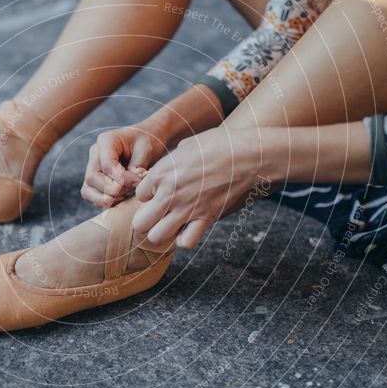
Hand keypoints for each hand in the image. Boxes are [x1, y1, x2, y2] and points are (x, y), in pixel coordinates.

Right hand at [81, 124, 168, 208]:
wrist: (143, 142)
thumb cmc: (144, 142)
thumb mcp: (145, 149)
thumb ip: (138, 166)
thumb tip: (133, 182)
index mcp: (106, 140)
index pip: (107, 164)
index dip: (121, 178)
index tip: (136, 183)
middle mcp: (95, 154)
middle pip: (92, 177)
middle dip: (110, 189)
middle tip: (128, 191)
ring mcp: (92, 167)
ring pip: (87, 189)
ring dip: (104, 198)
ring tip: (123, 196)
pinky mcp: (94, 180)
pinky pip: (90, 195)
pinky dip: (103, 201)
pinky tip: (120, 198)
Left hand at [133, 126, 275, 248]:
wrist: (248, 155)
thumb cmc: (219, 145)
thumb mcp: (187, 145)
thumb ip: (172, 159)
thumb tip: (169, 164)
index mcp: (161, 173)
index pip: (138, 195)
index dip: (148, 195)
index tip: (159, 191)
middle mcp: (170, 194)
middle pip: (140, 223)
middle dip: (145, 220)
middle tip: (157, 214)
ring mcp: (187, 209)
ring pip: (157, 237)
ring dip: (161, 233)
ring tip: (170, 224)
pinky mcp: (205, 219)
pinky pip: (185, 242)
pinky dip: (184, 239)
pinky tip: (187, 228)